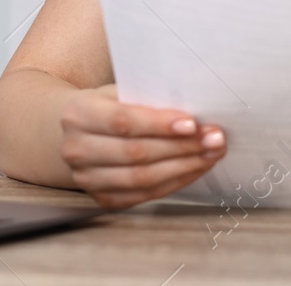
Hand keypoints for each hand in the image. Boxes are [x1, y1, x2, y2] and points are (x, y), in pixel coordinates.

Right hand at [59, 84, 226, 208]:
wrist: (76, 131)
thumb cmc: (107, 105)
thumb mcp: (120, 91)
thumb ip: (148, 99)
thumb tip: (195, 110)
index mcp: (78, 114)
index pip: (123, 122)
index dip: (159, 124)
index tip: (192, 123)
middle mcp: (76, 149)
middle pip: (136, 153)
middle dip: (182, 147)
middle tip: (215, 138)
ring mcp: (87, 179)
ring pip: (142, 178)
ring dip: (184, 167)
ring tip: (211, 153)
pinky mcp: (103, 198)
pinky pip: (145, 194)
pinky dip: (175, 182)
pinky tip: (195, 168)